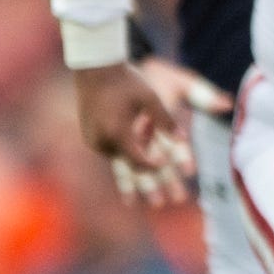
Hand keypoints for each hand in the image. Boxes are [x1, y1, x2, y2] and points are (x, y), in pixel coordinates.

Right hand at [75, 63, 194, 209]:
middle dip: (146, 186)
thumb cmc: (126, 80)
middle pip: (129, 167)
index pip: (141, 158)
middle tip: (161, 205)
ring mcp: (94, 139)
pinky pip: (110, 155)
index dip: (157, 169)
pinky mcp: (91, 137)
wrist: (93, 68)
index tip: (173, 177)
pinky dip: (121, 165)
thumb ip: (165, 120)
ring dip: (129, 181)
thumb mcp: (150, 97)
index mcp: (117, 131)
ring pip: (118, 163)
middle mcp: (103, 139)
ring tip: (133, 203)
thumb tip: (183, 139)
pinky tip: (125, 182)